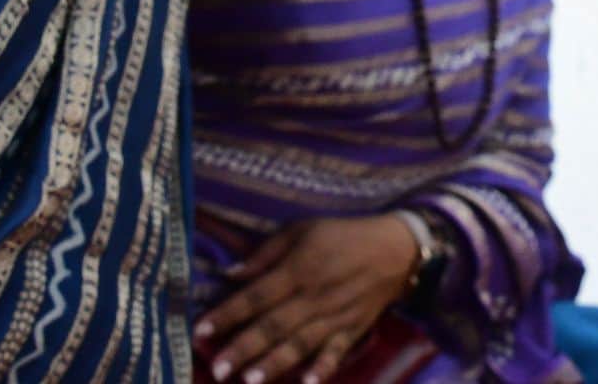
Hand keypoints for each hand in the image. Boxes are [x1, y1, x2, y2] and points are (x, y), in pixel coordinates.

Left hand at [194, 215, 418, 383]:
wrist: (396, 249)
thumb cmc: (343, 235)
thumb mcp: (302, 230)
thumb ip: (266, 253)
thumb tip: (230, 273)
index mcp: (298, 269)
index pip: (255, 295)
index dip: (227, 313)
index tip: (201, 330)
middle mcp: (313, 296)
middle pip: (273, 325)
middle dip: (243, 348)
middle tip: (217, 368)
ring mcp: (334, 316)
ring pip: (299, 343)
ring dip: (273, 363)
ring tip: (248, 381)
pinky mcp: (353, 330)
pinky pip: (336, 352)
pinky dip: (322, 369)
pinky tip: (305, 383)